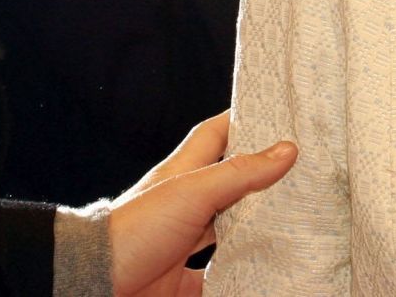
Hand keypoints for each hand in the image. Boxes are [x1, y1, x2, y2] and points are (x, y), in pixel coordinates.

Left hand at [107, 111, 296, 296]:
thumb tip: (285, 150)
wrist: (95, 279)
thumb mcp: (192, 193)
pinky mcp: (178, 280)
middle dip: (259, 180)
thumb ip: (238, 174)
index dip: (242, 120)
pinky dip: (234, 279)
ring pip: (225, 232)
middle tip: (299, 177)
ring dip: (251, 232)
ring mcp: (181, 242)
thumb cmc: (134, 230)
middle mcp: (183, 205)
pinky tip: (256, 277)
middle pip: (227, 184)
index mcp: (183, 174)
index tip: (276, 114)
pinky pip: (214, 279)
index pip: (215, 134)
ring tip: (290, 228)